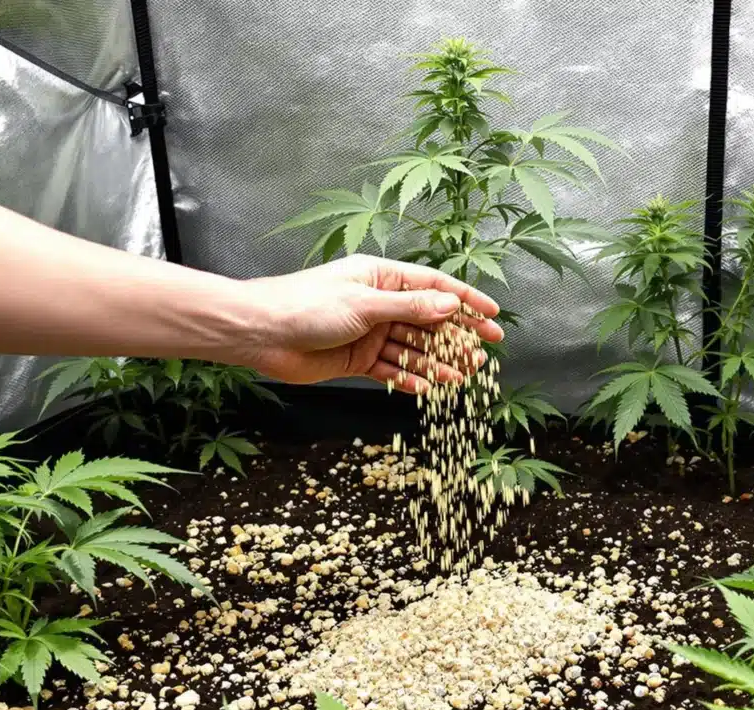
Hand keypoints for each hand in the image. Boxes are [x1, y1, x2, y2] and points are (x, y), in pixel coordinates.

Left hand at [237, 255, 503, 393]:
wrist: (262, 333)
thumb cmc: (306, 306)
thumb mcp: (364, 304)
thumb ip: (409, 308)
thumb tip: (450, 304)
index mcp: (381, 278)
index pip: (433, 286)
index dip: (465, 300)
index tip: (491, 315)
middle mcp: (378, 304)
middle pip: (427, 321)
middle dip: (457, 336)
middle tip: (486, 352)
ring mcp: (369, 333)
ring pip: (412, 349)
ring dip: (437, 362)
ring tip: (464, 375)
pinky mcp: (357, 360)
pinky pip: (391, 370)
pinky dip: (409, 379)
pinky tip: (429, 388)